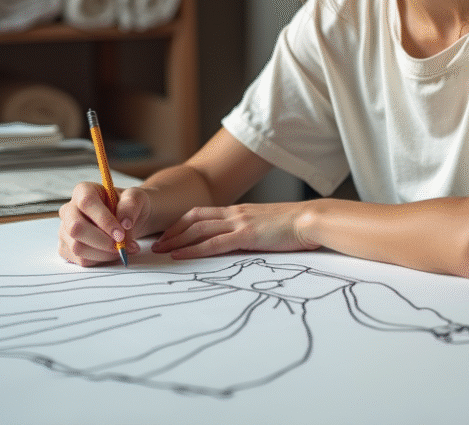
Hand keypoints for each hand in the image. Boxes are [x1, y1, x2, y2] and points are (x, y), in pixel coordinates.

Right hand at [58, 181, 150, 265]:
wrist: (127, 220)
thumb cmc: (128, 206)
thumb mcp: (136, 198)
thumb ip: (131, 205)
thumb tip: (124, 223)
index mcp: (83, 191)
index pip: (87, 203)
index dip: (103, 220)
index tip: (121, 233)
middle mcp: (70, 210)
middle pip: (76, 228)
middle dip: (102, 241)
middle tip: (122, 246)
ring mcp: (65, 230)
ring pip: (77, 247)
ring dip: (104, 253)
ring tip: (124, 249)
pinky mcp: (68, 248)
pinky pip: (81, 260)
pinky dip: (101, 260)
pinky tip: (113, 253)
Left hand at [151, 202, 320, 259]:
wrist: (311, 219)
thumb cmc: (294, 226)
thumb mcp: (267, 226)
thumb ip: (252, 232)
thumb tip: (244, 243)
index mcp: (240, 211)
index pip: (202, 214)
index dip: (182, 223)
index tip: (169, 234)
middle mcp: (235, 214)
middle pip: (194, 219)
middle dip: (173, 231)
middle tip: (157, 243)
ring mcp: (239, 223)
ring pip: (199, 230)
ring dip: (177, 240)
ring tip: (161, 251)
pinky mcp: (246, 235)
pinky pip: (213, 243)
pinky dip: (193, 249)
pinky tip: (180, 255)